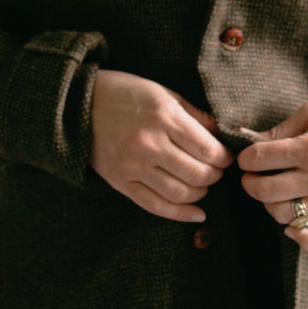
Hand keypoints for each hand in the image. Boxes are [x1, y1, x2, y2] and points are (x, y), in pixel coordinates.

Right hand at [88, 70, 231, 222]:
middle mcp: (148, 144)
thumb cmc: (126, 94)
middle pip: (197, 174)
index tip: (228, 158)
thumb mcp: (164, 94)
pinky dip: (180, 214)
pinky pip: (154, 205)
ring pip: (179, 192)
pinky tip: (197, 214)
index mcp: (163, 117)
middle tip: (217, 171)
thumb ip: (195, 115)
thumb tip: (222, 135)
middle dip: (215, 176)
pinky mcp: (120, 182)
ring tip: (204, 185)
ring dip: (200, 193)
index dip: (224, 158)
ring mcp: (132, 165)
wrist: (80, 104)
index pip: (207, 149)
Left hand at [237, 100, 307, 249]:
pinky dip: (305, 239)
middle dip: (251, 183)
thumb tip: (245, 139)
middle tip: (253, 176)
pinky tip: (293, 228)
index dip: (246, 158)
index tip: (247, 158)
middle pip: (267, 191)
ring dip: (273, 206)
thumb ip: (280, 129)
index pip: (261, 158)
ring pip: (286, 215)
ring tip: (276, 193)